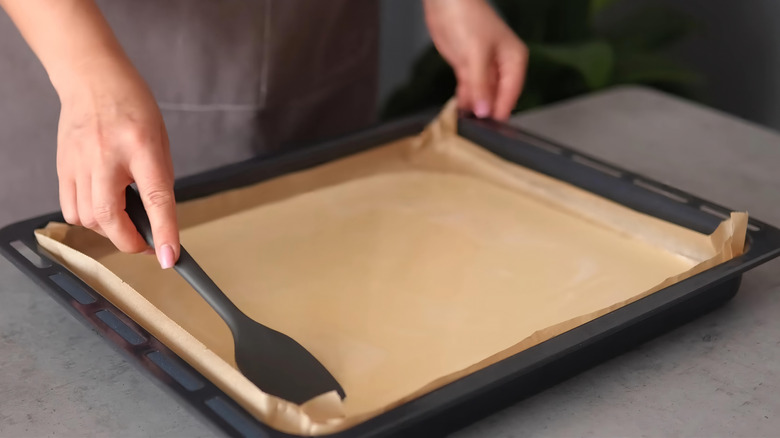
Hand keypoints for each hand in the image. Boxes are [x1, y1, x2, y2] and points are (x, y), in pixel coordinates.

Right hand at [56, 56, 178, 267]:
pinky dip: (89, 220)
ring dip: (109, 230)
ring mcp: (79, 163)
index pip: (155, 198)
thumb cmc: (132, 107)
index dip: (164, 232)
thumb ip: (158, 179)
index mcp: (141, 146)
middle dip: (131, 242)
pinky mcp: (63, 168)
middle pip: (109, 218)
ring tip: (126, 221)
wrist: (93, 79)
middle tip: (147, 245)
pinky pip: (71, 209)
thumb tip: (158, 219)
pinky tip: (102, 209)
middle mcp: (106, 156)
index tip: (168, 257)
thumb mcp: (159, 140)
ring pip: (87, 219)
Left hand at [423, 0, 527, 119]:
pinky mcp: (467, 69)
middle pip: (497, 98)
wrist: (446, 1)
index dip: (500, 112)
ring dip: (474, 109)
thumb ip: (480, 85)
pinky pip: (469, 91)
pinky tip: (458, 111)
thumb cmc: (467, 17)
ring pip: (482, 97)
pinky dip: (464, 100)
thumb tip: (484, 111)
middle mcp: (502, 68)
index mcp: (514, 61)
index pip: (511, 94)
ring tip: (465, 124)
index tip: (490, 129)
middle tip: (475, 130)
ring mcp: (483, 69)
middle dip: (486, 112)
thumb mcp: (476, 54)